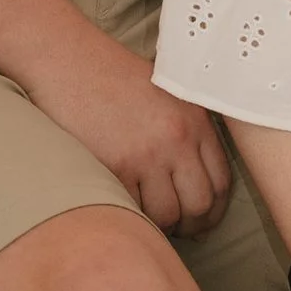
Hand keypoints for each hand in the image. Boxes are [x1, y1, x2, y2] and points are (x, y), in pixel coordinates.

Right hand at [21, 20, 230, 235]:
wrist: (68, 60)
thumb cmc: (112, 76)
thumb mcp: (166, 92)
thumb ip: (186, 129)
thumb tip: (194, 180)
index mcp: (194, 120)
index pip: (221, 181)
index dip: (215, 209)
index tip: (204, 219)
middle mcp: (177, 138)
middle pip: (200, 204)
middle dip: (192, 225)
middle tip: (178, 229)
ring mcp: (147, 154)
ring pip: (167, 214)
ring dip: (160, 225)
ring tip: (149, 218)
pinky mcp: (116, 166)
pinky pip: (134, 208)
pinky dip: (132, 215)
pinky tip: (126, 207)